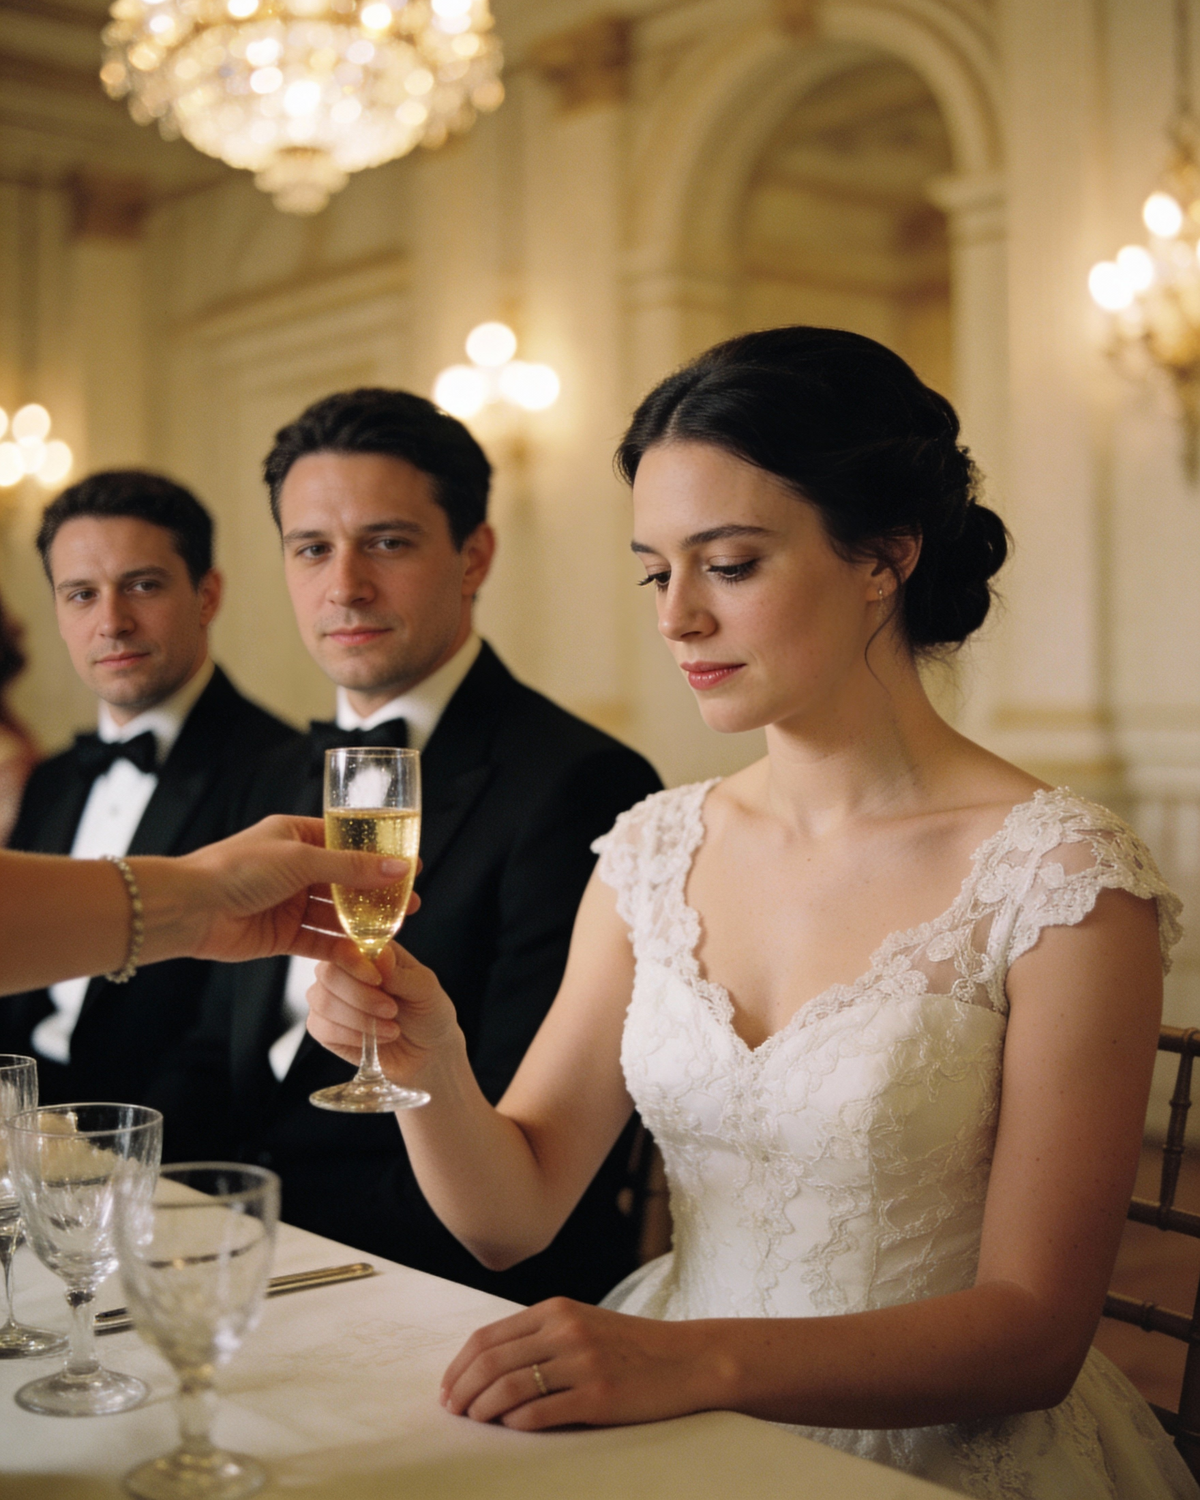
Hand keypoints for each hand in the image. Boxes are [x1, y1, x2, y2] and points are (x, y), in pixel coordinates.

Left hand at [171, 814, 418, 963]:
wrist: (189, 909)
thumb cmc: (236, 869)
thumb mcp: (301, 859)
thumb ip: (351, 867)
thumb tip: (398, 868)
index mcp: (296, 837)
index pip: (348, 843)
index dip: (379, 855)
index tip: (410, 866)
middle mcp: (295, 869)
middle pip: (346, 882)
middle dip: (377, 894)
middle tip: (410, 905)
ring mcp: (289, 903)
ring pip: (336, 914)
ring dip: (362, 924)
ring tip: (393, 933)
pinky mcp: (282, 935)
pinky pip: (320, 942)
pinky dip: (341, 949)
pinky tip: (363, 955)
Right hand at [306, 941, 459, 1078]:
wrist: (425, 1052)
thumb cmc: (427, 1012)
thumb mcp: (425, 989)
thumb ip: (400, 973)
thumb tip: (380, 954)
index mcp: (368, 950)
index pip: (345, 945)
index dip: (355, 963)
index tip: (378, 981)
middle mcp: (343, 969)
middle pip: (328, 974)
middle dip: (361, 997)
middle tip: (392, 1011)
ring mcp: (328, 996)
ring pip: (323, 1002)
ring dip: (360, 1020)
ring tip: (392, 1029)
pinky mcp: (322, 1026)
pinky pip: (320, 1028)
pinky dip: (351, 1036)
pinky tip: (375, 1039)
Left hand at [439, 1298, 717, 1430]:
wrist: (687, 1360)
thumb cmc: (631, 1347)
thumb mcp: (584, 1324)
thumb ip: (542, 1336)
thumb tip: (488, 1367)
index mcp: (557, 1310)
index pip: (488, 1336)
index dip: (459, 1365)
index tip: (447, 1388)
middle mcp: (566, 1330)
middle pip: (491, 1361)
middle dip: (461, 1389)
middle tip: (450, 1411)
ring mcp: (583, 1363)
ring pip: (509, 1386)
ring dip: (481, 1408)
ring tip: (473, 1421)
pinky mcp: (598, 1396)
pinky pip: (540, 1412)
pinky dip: (515, 1423)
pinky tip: (508, 1429)